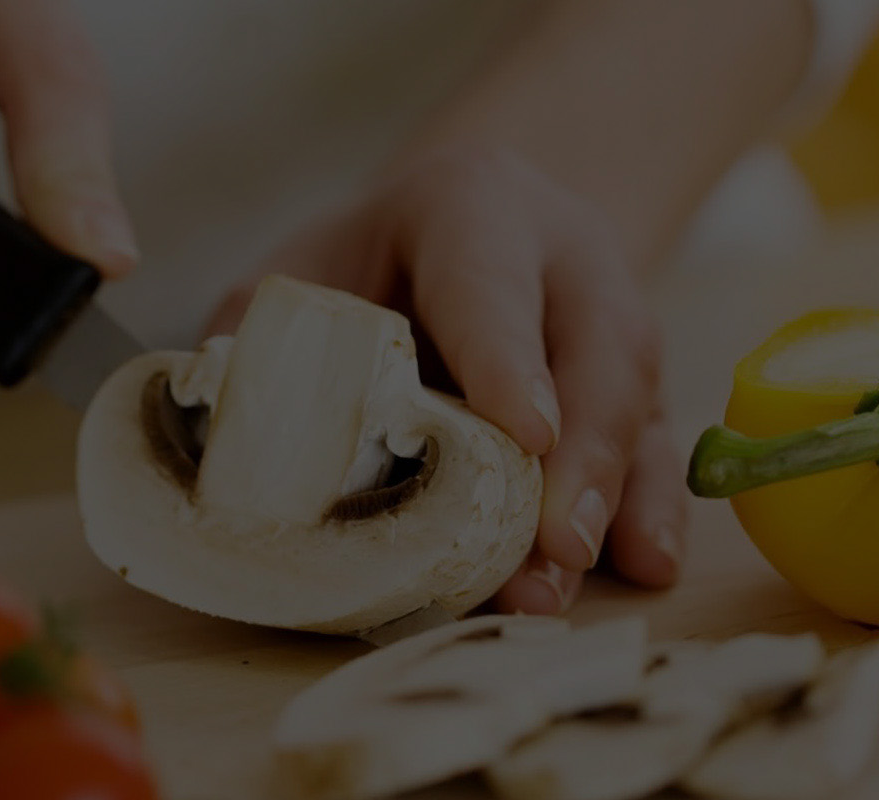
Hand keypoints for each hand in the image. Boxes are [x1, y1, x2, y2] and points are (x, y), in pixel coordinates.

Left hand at [204, 148, 686, 614]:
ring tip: (570, 579)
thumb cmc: (369, 263)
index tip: (525, 434)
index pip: (492, 282)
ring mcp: (613, 316)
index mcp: (473, 206)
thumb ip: (263, 341)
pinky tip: (647, 565)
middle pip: (594, 348)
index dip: (507, 359)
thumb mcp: (303, 272)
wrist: (460, 231)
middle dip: (579, 454)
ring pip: (636, 399)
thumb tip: (218, 430)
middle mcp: (564, 255)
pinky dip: (654, 508)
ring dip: (611, 497)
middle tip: (554, 545)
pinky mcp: (639, 382)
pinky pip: (661, 442)